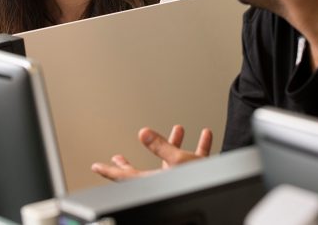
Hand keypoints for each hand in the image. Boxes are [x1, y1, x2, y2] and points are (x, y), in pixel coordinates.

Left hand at [91, 125, 212, 180]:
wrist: (222, 188)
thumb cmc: (199, 182)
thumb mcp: (178, 161)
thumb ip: (160, 147)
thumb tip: (143, 133)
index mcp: (153, 181)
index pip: (123, 176)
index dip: (108, 170)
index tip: (96, 166)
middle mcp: (164, 182)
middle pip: (141, 172)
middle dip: (131, 163)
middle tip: (118, 158)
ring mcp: (180, 181)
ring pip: (171, 162)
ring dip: (174, 144)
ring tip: (178, 129)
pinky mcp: (196, 178)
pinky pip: (195, 160)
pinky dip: (200, 147)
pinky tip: (204, 136)